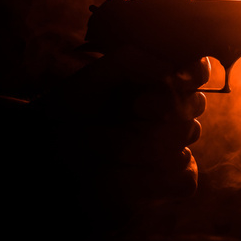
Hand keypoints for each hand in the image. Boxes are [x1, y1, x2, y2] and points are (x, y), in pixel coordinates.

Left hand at [34, 46, 209, 230]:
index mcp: (158, 80)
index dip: (194, 73)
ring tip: (109, 143)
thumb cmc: (68, 109)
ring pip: (186, 140)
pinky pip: (185, 179)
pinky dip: (161, 176)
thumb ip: (132, 60)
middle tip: (135, 108)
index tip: (173, 78)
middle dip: (168, 107)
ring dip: (148, 141)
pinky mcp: (165, 180)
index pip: (198, 71)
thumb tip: (169, 69)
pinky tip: (129, 170)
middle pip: (195, 106)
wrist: (42, 152)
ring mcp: (170, 146)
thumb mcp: (95, 75)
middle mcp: (170, 111)